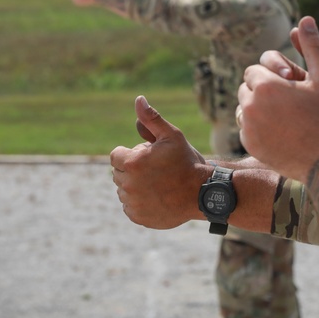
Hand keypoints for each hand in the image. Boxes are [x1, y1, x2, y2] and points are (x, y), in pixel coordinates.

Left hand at [110, 96, 207, 228]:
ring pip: (123, 191)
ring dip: (135, 186)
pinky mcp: (138, 217)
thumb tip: (138, 100)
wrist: (202, 193)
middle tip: (157, 170)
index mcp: (132, 162)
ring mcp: (133, 203)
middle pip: (119, 173)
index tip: (148, 157)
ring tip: (158, 184)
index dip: (131, 154)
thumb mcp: (171, 135)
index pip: (116, 156)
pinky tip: (157, 197)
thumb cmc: (187, 161)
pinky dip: (139, 202)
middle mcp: (128, 184)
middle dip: (133, 169)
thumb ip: (151, 119)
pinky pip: (129, 207)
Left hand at [238, 16, 318, 182]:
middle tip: (286, 99)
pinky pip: (246, 129)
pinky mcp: (249, 146)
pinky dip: (257, 127)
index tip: (289, 85)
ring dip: (258, 107)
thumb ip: (312, 47)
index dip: (272, 76)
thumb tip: (304, 19)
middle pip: (247, 87)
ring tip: (282, 114)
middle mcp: (251, 105)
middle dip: (263, 90)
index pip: (255, 70)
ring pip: (244, 108)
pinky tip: (279, 130)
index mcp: (266, 84)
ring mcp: (248, 128)